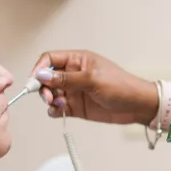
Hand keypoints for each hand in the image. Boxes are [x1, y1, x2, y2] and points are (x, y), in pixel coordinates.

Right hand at [31, 50, 157, 125]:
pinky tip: (60, 111)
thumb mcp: (92, 80)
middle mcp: (73, 74)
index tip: (34, 81)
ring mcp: (74, 91)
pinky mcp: (76, 106)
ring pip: (50, 94)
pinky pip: (57, 108)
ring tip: (59, 104)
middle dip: (43, 87)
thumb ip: (66, 79)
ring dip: (49, 99)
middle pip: (46, 78)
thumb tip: (42, 75)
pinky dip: (54, 110)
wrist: (136, 106)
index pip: (50, 59)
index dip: (39, 68)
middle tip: (48, 97)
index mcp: (77, 60)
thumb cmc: (121, 86)